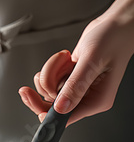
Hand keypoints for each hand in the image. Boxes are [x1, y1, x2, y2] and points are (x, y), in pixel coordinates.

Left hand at [19, 11, 133, 124]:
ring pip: (49, 92)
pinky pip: (51, 80)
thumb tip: (61, 107)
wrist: (115, 24)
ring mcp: (76, 89)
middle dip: (40, 94)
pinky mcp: (70, 79)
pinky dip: (52, 68)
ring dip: (50, 74)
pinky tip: (66, 57)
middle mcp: (85, 98)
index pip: (66, 118)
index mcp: (96, 101)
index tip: (33, 105)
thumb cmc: (112, 39)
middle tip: (25, 90)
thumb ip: (76, 85)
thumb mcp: (92, 61)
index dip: (47, 114)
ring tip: (65, 59)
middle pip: (52, 108)